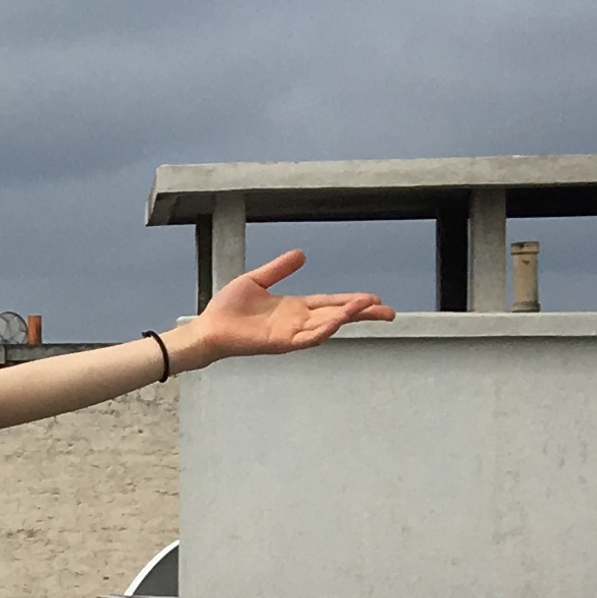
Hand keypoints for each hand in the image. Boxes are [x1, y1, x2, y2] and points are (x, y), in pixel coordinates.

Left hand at [183, 251, 395, 364]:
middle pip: (337, 316)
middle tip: (389, 312)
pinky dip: (325, 329)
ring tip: (369, 306)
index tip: (374, 298)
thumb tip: (301, 254)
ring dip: (348, 316)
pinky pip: (308, 337)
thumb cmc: (228, 309)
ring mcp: (291, 334)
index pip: (331, 303)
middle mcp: (297, 322)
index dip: (352, 301)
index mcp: (295, 308)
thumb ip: (279, 268)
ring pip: (327, 325)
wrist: (208, 327)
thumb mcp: (257, 280)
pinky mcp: (280, 343)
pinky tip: (338, 319)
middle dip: (363, 314)